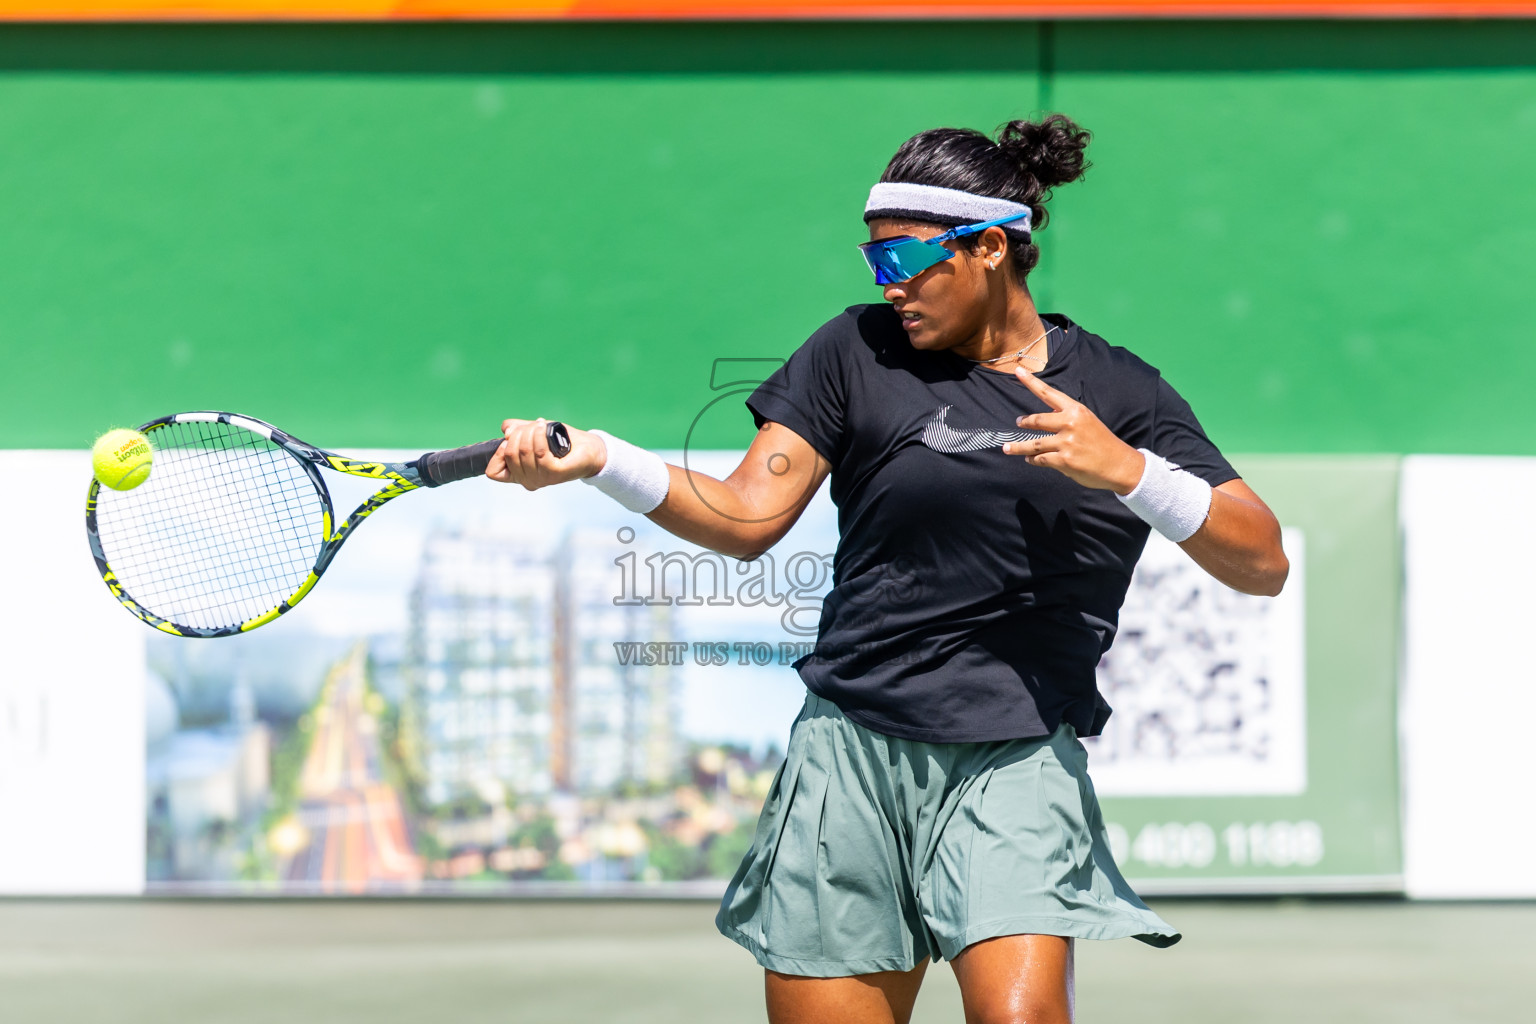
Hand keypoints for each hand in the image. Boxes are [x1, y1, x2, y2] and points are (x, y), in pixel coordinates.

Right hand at [485, 417, 606, 489]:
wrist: (588, 449)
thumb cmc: (561, 442)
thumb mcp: (534, 432)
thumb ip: (517, 430)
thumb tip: (506, 428)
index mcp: (519, 474)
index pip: (493, 472)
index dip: (498, 453)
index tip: (510, 439)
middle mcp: (528, 480)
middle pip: (509, 453)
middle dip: (518, 433)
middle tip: (533, 426)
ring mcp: (541, 479)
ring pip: (523, 450)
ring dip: (530, 431)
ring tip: (541, 425)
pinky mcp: (555, 473)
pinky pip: (539, 452)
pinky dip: (540, 436)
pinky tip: (544, 429)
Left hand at [1003, 369, 1145, 493]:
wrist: (1119, 464)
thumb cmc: (1102, 443)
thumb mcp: (1087, 422)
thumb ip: (1066, 418)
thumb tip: (1046, 418)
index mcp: (1076, 410)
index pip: (1048, 393)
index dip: (1031, 382)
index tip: (1018, 371)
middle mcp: (1070, 423)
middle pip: (1036, 420)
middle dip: (1024, 422)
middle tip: (1017, 422)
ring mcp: (1067, 442)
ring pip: (1034, 444)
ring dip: (1018, 447)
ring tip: (1008, 448)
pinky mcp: (1064, 460)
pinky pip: (1041, 459)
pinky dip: (1033, 460)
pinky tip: (1030, 459)